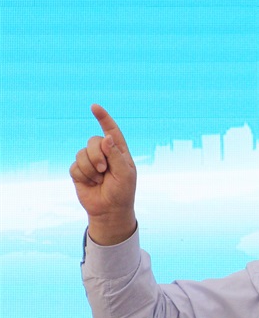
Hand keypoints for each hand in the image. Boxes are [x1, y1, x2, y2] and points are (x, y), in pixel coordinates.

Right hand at [69, 104, 136, 244]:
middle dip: (97, 155)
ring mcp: (90, 162)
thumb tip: (107, 137)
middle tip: (104, 170)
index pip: (111, 131)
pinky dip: (84, 176)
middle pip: (93, 141)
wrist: (110, 210)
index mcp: (119, 152)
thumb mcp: (125, 173)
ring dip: (91, 168)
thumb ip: (116, 155)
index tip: (94, 107)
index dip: (103, 118)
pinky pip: (75, 166)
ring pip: (81, 153)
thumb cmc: (123, 192)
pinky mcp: (79, 172)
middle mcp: (104, 154)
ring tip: (99, 180)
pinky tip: (91, 184)